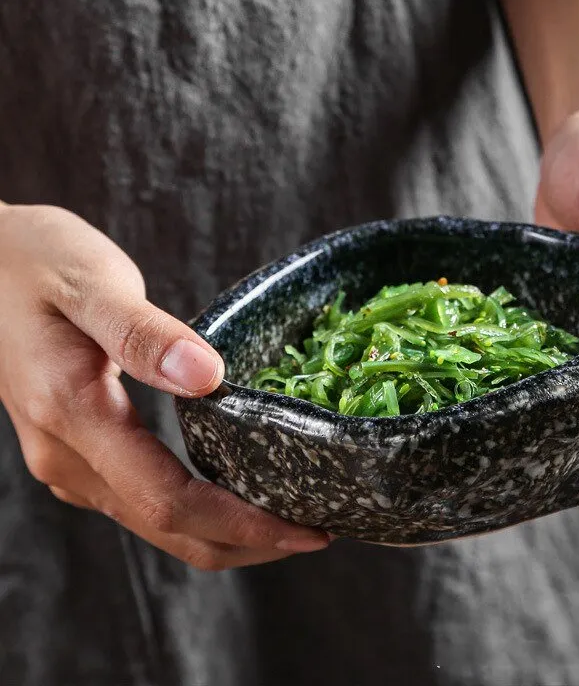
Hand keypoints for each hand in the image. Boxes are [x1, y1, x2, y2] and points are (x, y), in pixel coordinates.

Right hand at [0, 205, 328, 568]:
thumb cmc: (34, 261)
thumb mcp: (92, 284)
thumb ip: (144, 333)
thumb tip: (209, 377)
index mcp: (74, 415)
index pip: (169, 501)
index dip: (244, 524)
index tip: (305, 529)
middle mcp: (66, 454)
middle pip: (167, 529)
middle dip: (247, 542)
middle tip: (317, 531)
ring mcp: (68, 457)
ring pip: (154, 523)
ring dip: (224, 532)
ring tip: (288, 515)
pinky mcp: (78, 447)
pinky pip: (142, 499)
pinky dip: (197, 509)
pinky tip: (234, 488)